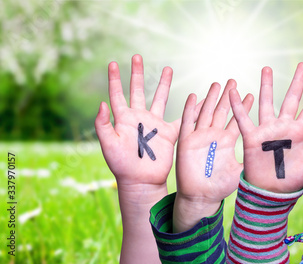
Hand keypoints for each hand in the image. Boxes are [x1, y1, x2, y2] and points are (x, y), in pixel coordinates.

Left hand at [95, 54, 189, 263]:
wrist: (141, 182)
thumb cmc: (122, 165)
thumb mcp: (108, 145)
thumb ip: (103, 124)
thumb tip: (102, 103)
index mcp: (123, 119)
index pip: (117, 94)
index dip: (114, 79)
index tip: (113, 63)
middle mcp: (139, 118)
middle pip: (139, 90)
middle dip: (138, 74)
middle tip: (137, 56)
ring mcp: (154, 125)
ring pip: (160, 99)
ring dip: (164, 84)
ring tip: (168, 68)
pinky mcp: (168, 134)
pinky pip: (180, 118)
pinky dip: (188, 109)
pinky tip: (196, 99)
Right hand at [173, 80, 252, 231]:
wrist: (201, 197)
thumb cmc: (221, 187)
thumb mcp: (241, 171)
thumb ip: (254, 161)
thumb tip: (275, 157)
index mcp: (228, 141)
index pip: (237, 119)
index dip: (243, 107)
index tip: (251, 93)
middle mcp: (215, 136)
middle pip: (222, 111)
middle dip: (227, 96)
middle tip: (233, 81)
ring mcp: (200, 137)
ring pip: (206, 112)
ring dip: (211, 98)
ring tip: (217, 84)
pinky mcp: (187, 141)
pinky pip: (188, 122)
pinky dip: (190, 109)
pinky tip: (193, 96)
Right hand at [229, 63, 302, 192]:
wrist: (270, 192)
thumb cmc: (291, 181)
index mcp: (300, 132)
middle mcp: (284, 127)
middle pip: (292, 99)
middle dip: (298, 82)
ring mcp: (268, 130)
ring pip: (267, 102)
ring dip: (267, 86)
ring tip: (267, 68)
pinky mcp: (252, 137)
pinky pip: (243, 119)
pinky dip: (238, 106)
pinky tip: (233, 91)